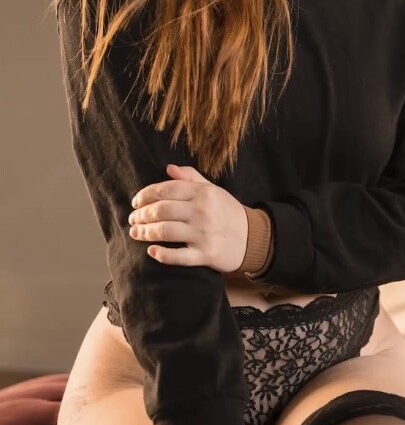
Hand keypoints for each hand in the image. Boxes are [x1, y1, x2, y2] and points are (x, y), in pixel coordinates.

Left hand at [128, 164, 248, 273]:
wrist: (253, 237)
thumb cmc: (227, 211)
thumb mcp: (212, 189)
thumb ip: (190, 177)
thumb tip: (168, 168)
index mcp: (202, 193)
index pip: (165, 190)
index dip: (145, 196)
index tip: (135, 202)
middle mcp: (202, 211)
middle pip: (161, 211)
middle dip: (141, 215)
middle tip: (132, 219)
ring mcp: (204, 234)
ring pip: (165, 232)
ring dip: (145, 233)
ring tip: (135, 233)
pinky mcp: (206, 255)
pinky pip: (179, 256)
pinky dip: (163, 255)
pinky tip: (151, 252)